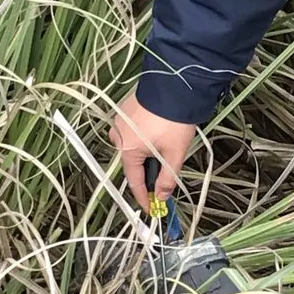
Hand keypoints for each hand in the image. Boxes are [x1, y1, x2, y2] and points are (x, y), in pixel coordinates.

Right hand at [109, 94, 195, 211]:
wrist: (174, 85)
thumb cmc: (174, 120)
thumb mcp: (175, 153)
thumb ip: (167, 178)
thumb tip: (161, 196)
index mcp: (127, 150)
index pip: (134, 181)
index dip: (143, 197)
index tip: (150, 208)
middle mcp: (118, 136)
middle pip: (133, 163)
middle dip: (149, 171)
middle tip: (165, 176)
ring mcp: (120, 121)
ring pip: (134, 146)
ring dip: (148, 152)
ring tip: (167, 146)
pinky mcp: (125, 110)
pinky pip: (133, 131)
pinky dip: (145, 137)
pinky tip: (160, 132)